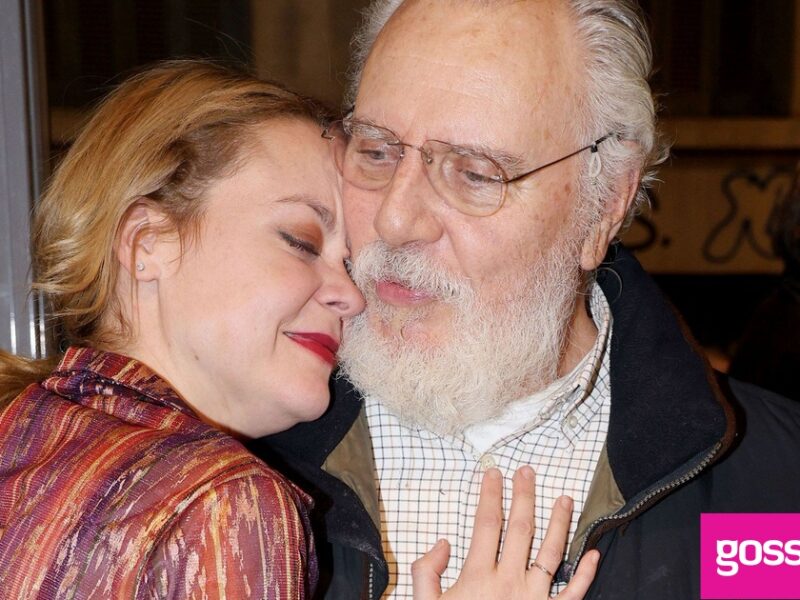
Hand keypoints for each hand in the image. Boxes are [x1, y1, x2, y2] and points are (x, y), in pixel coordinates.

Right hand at [411, 467, 599, 598]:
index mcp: (478, 577)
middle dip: (524, 496)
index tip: (492, 474)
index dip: (489, 495)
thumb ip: (427, 573)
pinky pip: (573, 593)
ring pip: (551, 553)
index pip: (486, 524)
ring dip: (559, 523)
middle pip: (520, 529)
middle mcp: (509, 582)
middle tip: (527, 472)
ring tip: (564, 499)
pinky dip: (585, 573)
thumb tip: (443, 543)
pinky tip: (593, 554)